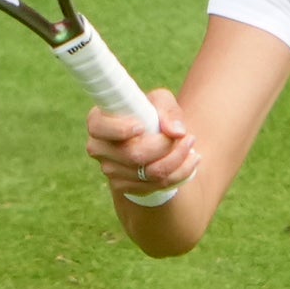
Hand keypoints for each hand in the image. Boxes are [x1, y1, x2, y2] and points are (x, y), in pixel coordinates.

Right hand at [86, 88, 200, 199]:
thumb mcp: (161, 102)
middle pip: (134, 155)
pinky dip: (180, 173)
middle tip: (185, 135)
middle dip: (166, 146)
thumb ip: (168, 110)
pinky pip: (158, 184)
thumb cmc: (151, 114)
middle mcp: (98, 148)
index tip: (141, 127)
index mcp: (98, 122)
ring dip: (179, 159)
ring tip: (191, 144)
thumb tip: (176, 132)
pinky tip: (190, 160)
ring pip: (150, 173)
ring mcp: (109, 170)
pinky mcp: (124, 186)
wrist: (153, 140)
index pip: (99, 128)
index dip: (120, 129)